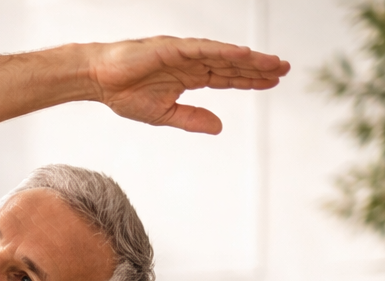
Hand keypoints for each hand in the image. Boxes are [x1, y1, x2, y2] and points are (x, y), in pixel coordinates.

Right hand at [88, 36, 289, 134]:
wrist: (99, 80)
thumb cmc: (125, 94)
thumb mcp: (164, 114)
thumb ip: (192, 119)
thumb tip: (219, 128)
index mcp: (189, 77)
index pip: (227, 78)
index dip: (250, 80)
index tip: (272, 82)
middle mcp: (191, 63)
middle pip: (232, 65)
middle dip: (258, 68)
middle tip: (285, 69)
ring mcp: (184, 54)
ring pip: (224, 56)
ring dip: (249, 59)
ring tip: (273, 63)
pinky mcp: (172, 48)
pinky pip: (203, 49)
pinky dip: (224, 51)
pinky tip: (243, 54)